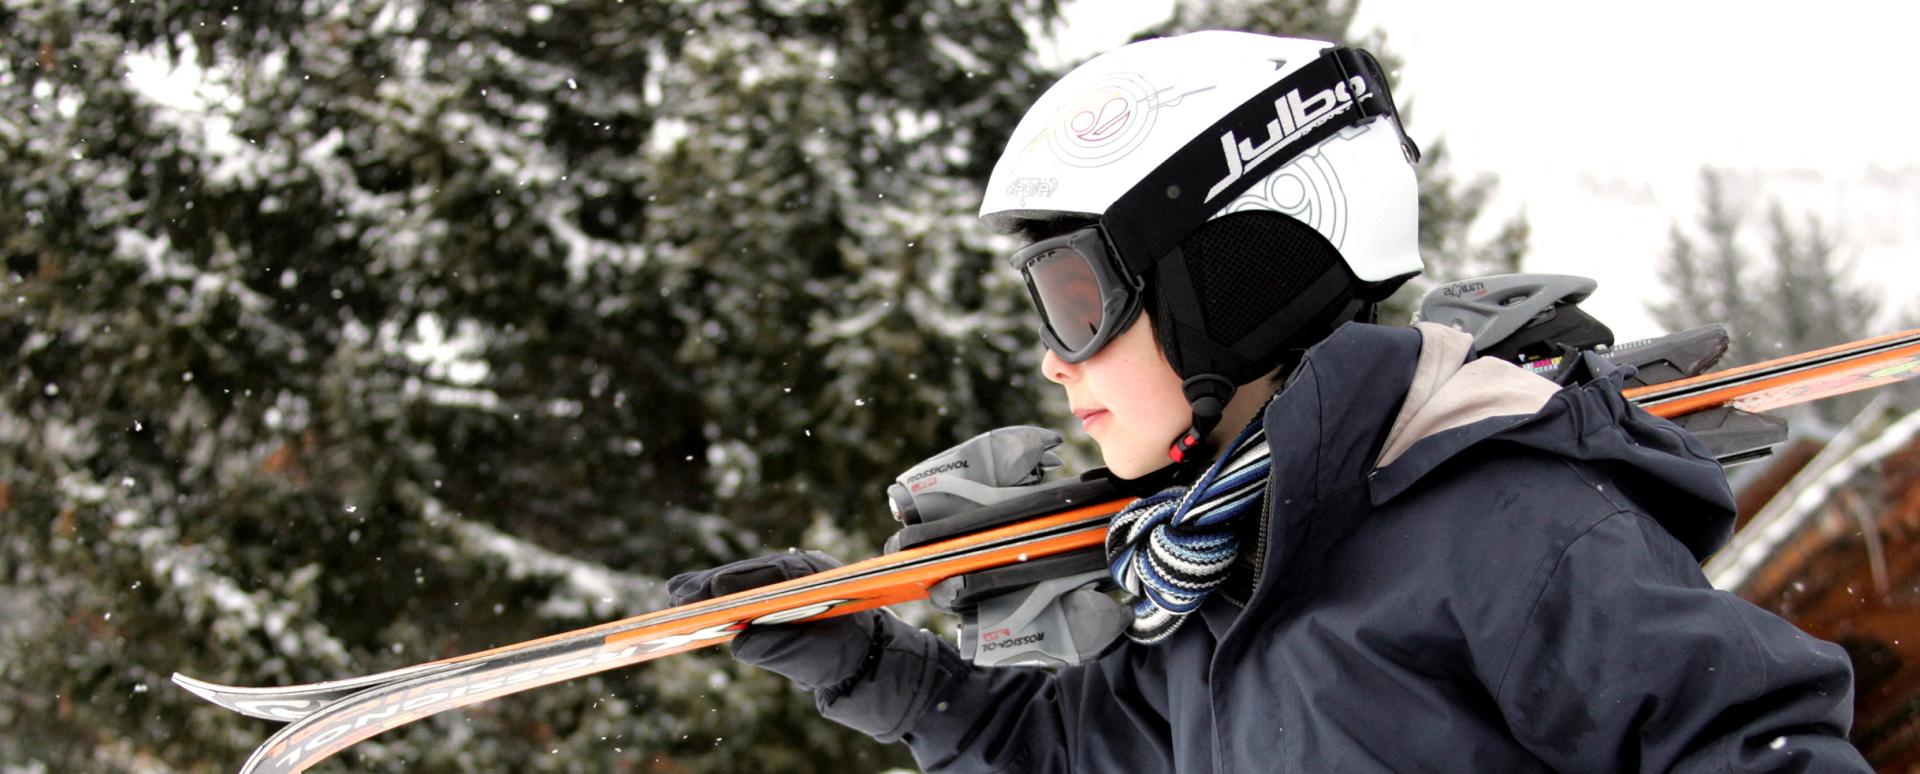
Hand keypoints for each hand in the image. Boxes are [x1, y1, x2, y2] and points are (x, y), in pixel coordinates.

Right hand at [666, 550, 885, 692]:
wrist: (859, 660)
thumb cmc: (842, 655)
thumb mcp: (816, 657)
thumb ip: (781, 650)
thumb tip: (738, 644)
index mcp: (815, 576)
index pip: (775, 573)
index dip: (741, 580)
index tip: (713, 589)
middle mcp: (796, 574)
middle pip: (749, 574)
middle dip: (713, 584)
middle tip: (680, 594)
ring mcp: (781, 584)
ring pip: (740, 581)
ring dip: (708, 589)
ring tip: (676, 596)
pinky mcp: (769, 600)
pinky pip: (738, 594)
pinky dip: (714, 598)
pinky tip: (686, 599)